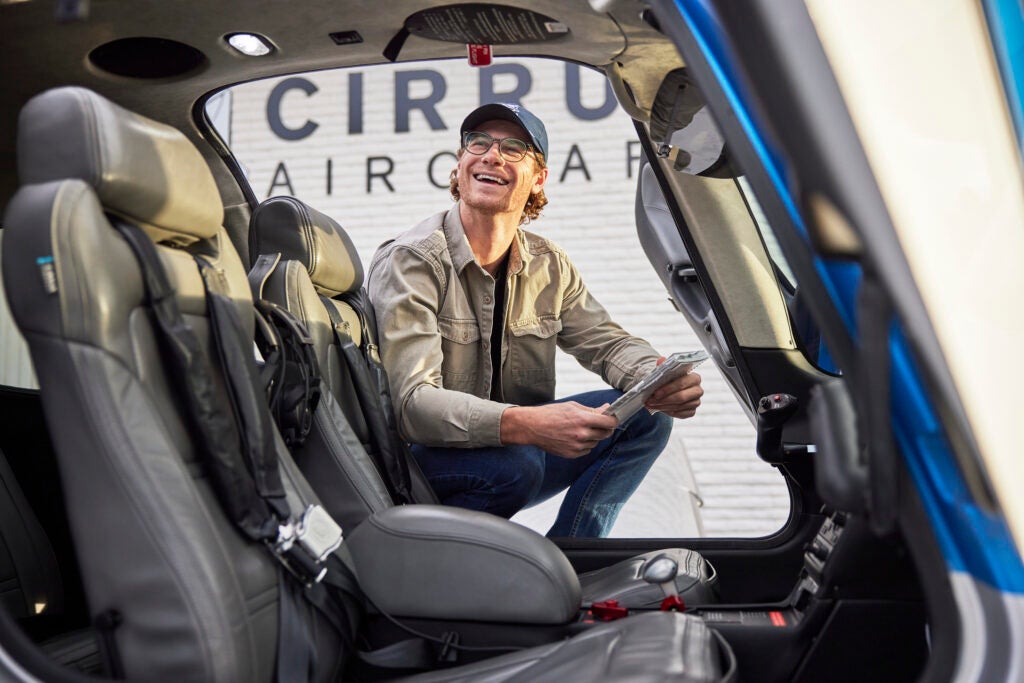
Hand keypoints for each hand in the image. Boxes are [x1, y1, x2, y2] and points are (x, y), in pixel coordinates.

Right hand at [501, 402, 617, 458]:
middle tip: (600, 423)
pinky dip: (585, 444)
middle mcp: (581, 434)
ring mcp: (577, 446)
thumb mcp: (572, 407)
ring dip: (593, 437)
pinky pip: (586, 450)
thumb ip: (591, 410)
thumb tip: (607, 409)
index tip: (614, 418)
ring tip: (581, 429)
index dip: (614, 420)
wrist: (532, 427)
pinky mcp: (572, 454)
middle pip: (605, 434)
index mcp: (583, 419)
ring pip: (596, 442)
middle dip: (605, 428)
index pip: (609, 422)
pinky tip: (574, 437)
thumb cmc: (551, 414)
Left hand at [644, 357, 702, 418]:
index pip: (682, 383)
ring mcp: (696, 402)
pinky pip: (680, 414)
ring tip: (651, 404)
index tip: (655, 393)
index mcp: (694, 377)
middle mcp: (698, 390)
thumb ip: (663, 365)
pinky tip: (659, 409)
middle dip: (664, 400)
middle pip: (681, 397)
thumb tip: (661, 360)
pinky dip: (668, 412)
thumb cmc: (669, 379)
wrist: (671, 389)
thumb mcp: (665, 371)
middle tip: (650, 401)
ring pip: (679, 406)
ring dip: (663, 406)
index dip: (668, 389)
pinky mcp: (692, 411)